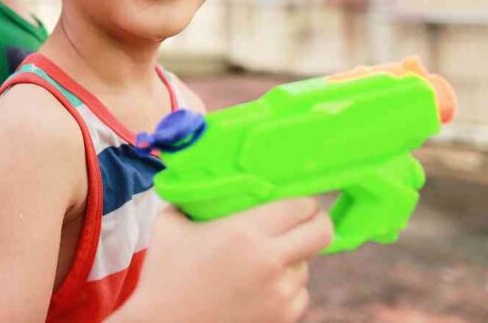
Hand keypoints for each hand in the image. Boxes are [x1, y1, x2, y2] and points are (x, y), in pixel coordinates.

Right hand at [112, 199, 332, 322]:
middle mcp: (270, 262)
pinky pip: (300, 293)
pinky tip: (259, 285)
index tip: (293, 198)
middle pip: (323, 233)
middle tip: (303, 220)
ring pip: (307, 265)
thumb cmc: (164, 274)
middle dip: (316, 222)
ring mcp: (280, 294)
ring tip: (262, 259)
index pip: (301, 206)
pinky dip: (286, 286)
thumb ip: (190, 199)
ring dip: (293, 257)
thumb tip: (199, 178)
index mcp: (246, 232)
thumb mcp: (170, 224)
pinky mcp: (283, 318)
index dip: (302, 199)